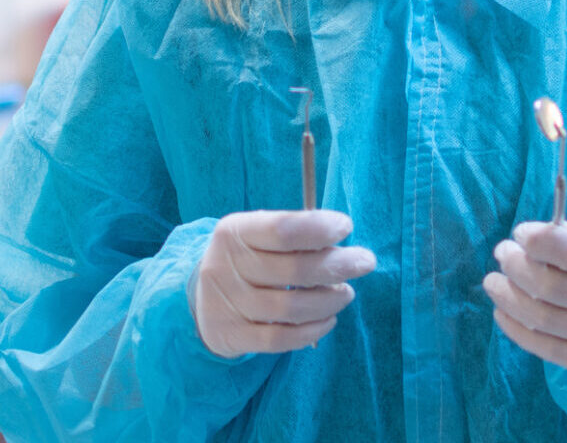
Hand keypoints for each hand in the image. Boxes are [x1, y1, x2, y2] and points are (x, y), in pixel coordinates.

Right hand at [190, 210, 375, 357]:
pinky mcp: (232, 335)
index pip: (282, 229)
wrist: (201, 298)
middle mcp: (226, 266)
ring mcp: (227, 304)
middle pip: (293, 270)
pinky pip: (280, 338)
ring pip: (290, 308)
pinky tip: (328, 319)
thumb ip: (294, 236)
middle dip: (338, 266)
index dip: (319, 228)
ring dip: (329, 301)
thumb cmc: (246, 259)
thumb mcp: (257, 236)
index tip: (346, 227)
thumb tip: (342, 246)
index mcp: (235, 232)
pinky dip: (312, 330)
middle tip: (365, 262)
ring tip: (345, 294)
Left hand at [484, 221, 566, 380]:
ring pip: (542, 319)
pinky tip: (502, 312)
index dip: (538, 240)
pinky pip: (545, 348)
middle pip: (550, 287)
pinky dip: (516, 329)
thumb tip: (525, 242)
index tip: (520, 233)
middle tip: (503, 254)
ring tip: (493, 283)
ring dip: (509, 298)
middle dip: (516, 268)